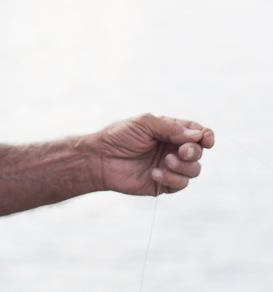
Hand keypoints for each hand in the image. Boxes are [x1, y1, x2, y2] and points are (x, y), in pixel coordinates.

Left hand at [95, 114, 214, 194]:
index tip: (206, 140)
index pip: (197, 133)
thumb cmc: (119, 136)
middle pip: (198, 152)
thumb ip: (171, 128)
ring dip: (184, 166)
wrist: (100, 158)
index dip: (206, 136)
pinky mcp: (164, 184)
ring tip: (166, 161)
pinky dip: (172, 179)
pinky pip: (181, 184)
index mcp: (170, 132)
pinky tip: (155, 174)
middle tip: (182, 151)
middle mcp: (172, 149)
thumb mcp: (144, 123)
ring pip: (194, 170)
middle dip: (193, 152)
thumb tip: (198, 135)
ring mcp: (169, 167)